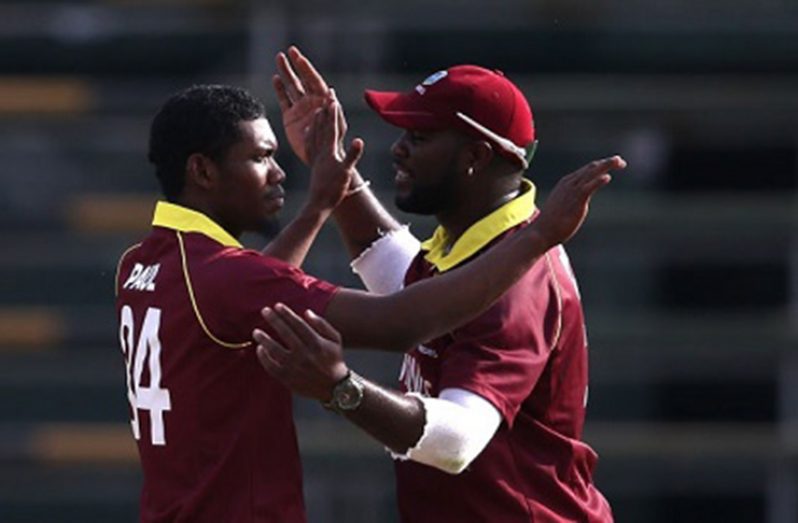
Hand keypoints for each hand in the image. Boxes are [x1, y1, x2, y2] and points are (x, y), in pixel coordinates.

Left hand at [253, 303, 348, 401]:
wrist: (335, 388)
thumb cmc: (334, 360)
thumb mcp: (335, 339)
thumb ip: (322, 324)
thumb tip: (306, 312)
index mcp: (317, 343)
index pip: (298, 324)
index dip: (287, 314)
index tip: (277, 306)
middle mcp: (305, 355)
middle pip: (285, 333)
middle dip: (274, 320)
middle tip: (264, 311)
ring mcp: (295, 368)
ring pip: (275, 350)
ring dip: (264, 339)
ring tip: (256, 331)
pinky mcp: (288, 379)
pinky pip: (271, 367)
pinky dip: (264, 358)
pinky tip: (260, 349)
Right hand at [273, 46, 345, 164]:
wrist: (320, 158)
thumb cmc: (333, 143)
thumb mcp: (336, 126)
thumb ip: (333, 110)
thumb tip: (331, 92)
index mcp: (323, 101)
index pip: (314, 81)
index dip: (307, 69)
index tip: (299, 57)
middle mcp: (311, 102)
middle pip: (302, 79)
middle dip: (296, 65)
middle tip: (289, 51)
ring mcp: (300, 108)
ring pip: (292, 86)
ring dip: (286, 72)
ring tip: (279, 57)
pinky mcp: (290, 118)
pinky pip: (284, 100)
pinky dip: (280, 89)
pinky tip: (275, 78)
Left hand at [305, 97, 364, 211]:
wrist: (318, 204)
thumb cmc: (333, 190)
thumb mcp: (345, 173)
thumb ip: (352, 156)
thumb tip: (359, 140)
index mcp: (329, 152)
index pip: (331, 129)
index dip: (333, 114)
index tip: (333, 99)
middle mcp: (320, 152)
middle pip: (322, 127)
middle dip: (325, 112)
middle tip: (326, 97)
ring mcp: (315, 158)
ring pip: (314, 135)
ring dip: (317, 121)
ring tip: (317, 110)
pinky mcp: (313, 165)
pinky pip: (310, 146)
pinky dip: (310, 136)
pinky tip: (308, 134)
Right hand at [532, 155, 626, 247]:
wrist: (542, 231)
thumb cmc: (552, 222)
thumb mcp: (563, 206)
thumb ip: (572, 201)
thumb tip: (578, 206)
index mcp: (566, 183)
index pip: (587, 170)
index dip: (601, 166)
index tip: (613, 166)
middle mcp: (570, 183)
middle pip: (592, 167)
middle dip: (607, 163)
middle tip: (621, 162)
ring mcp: (572, 191)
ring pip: (592, 173)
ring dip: (607, 166)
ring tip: (620, 162)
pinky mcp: (576, 200)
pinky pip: (589, 187)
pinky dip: (598, 181)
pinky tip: (607, 177)